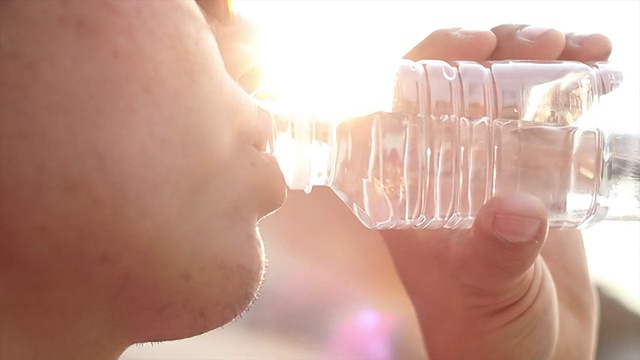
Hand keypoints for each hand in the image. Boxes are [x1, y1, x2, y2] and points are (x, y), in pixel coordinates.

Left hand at [382, 25, 611, 359]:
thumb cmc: (484, 333)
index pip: (397, 103)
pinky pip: (547, 119)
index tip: (473, 42)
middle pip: (458, 85)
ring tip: (585, 49)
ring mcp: (489, 168)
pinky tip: (603, 76)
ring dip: (541, 60)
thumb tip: (517, 209)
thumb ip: (494, 253)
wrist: (530, 356)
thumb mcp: (483, 291)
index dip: (427, 60)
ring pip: (505, 94)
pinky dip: (574, 91)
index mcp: (406, 186)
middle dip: (497, 50)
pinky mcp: (530, 175)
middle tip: (542, 42)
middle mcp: (442, 167)